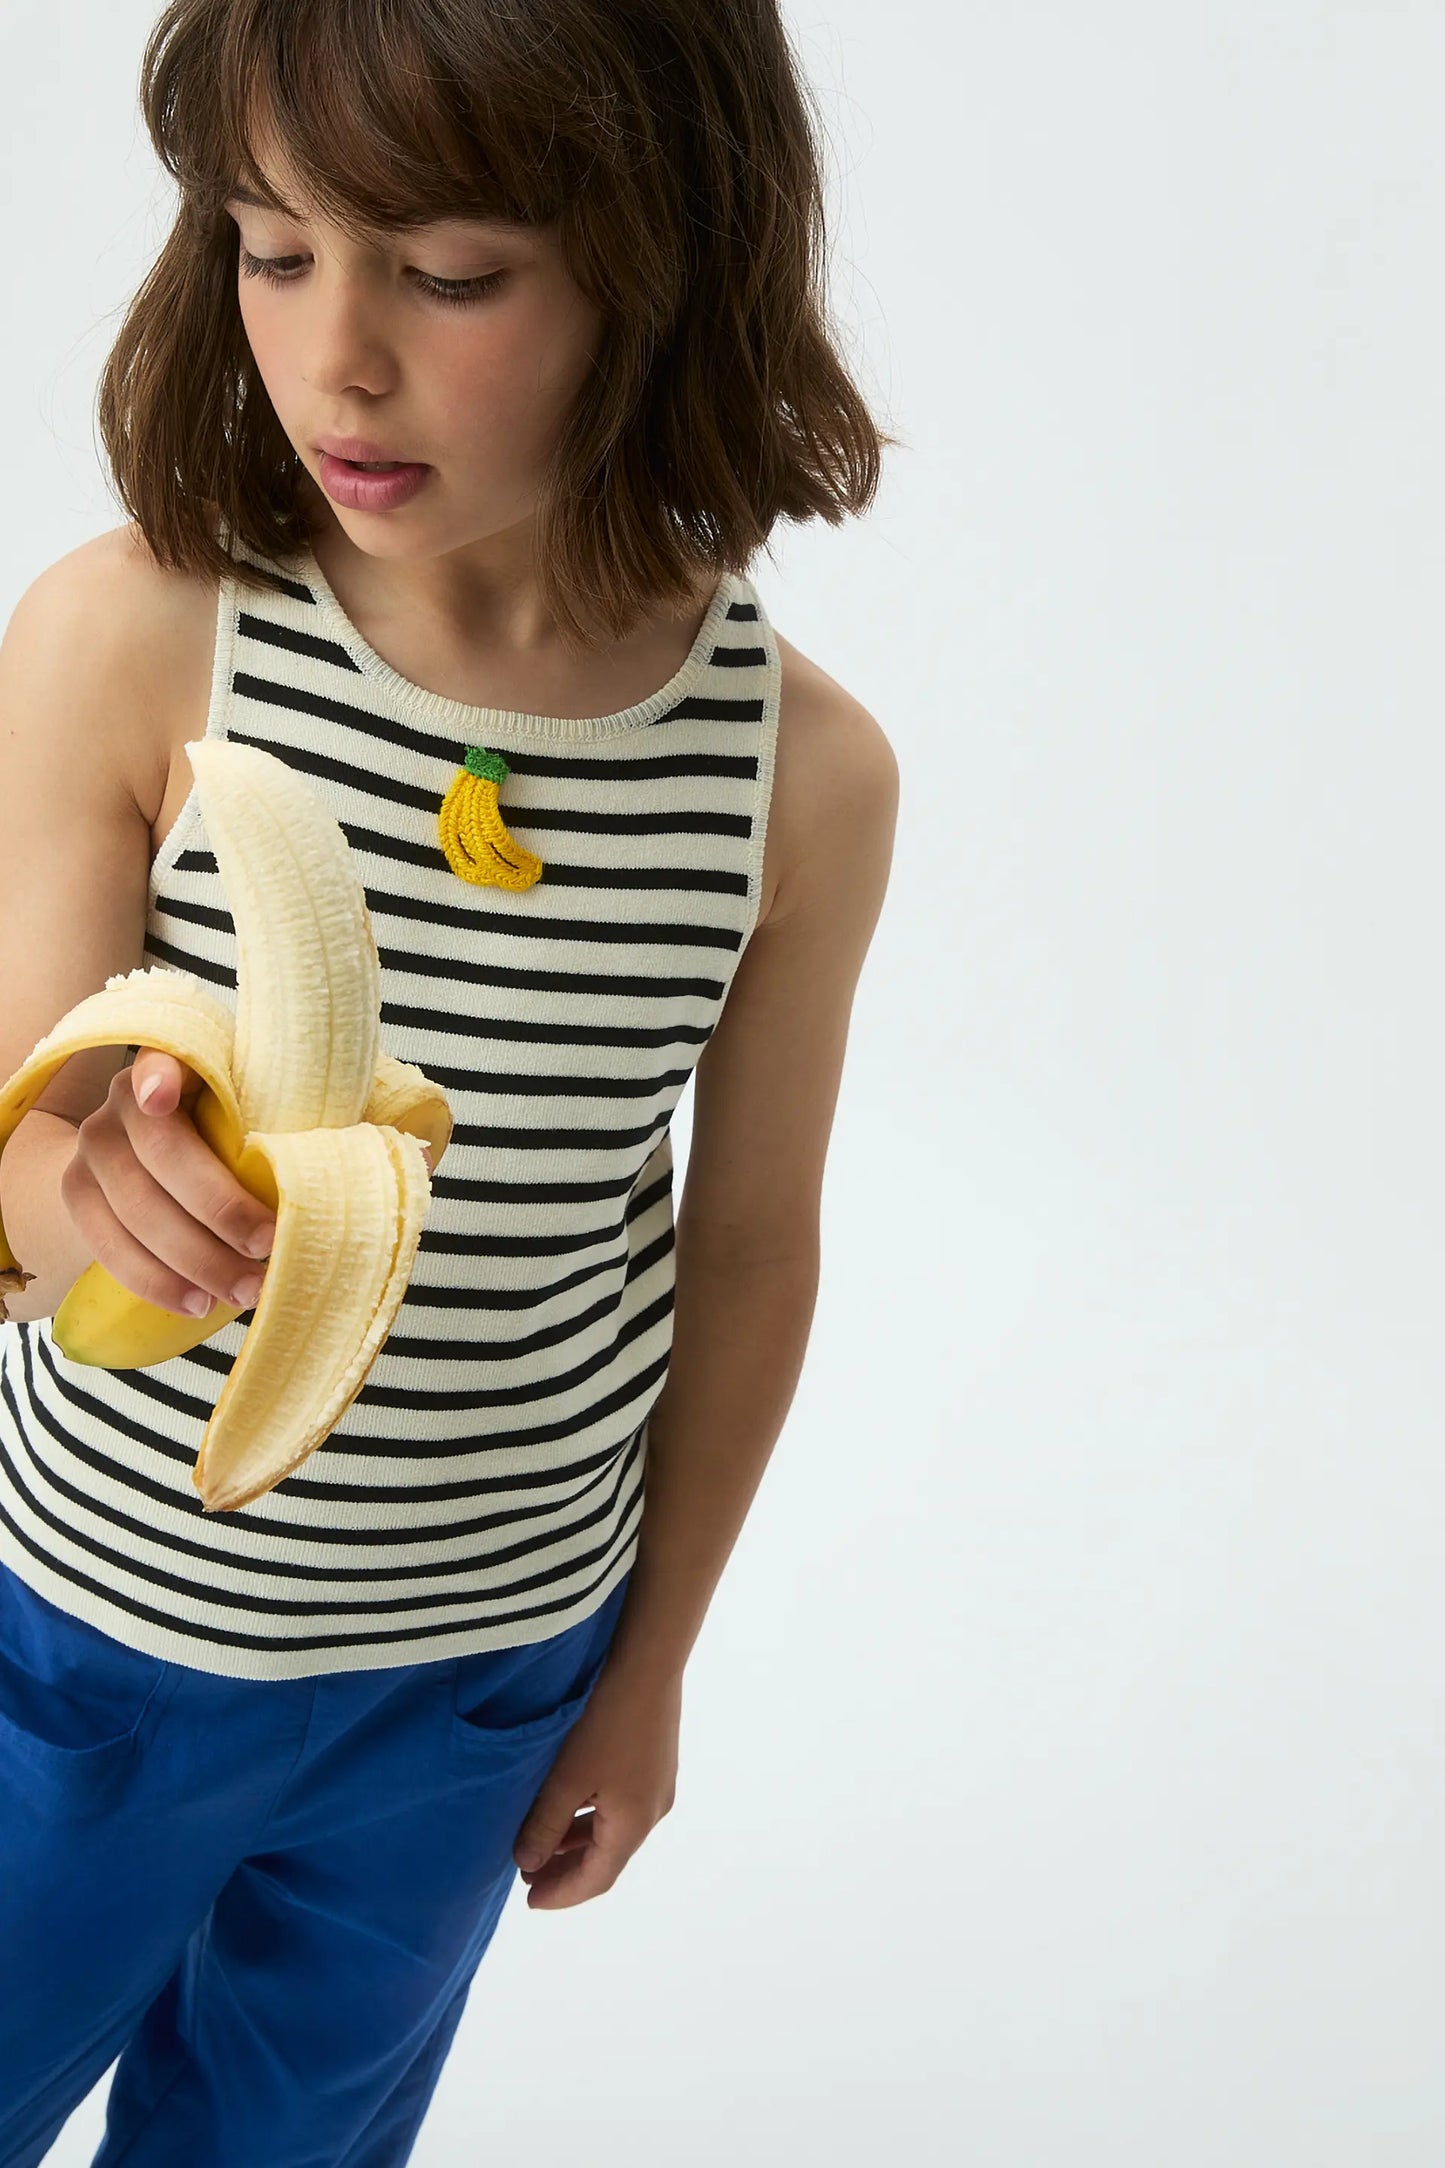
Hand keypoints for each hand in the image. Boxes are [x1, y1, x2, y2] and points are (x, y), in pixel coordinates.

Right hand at [60, 1052, 277, 1319]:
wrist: (143, 1156)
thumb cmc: (230, 1135)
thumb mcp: (255, 1113)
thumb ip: (284, 1119)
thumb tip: (356, 1149)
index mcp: (175, 1065)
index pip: (160, 1059)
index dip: (159, 1076)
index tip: (165, 1097)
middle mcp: (124, 1100)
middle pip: (162, 1154)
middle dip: (219, 1209)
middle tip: (266, 1249)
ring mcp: (93, 1147)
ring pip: (135, 1209)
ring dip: (195, 1259)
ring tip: (243, 1292)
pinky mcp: (75, 1194)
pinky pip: (107, 1245)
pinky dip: (155, 1281)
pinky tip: (196, 1302)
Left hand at [512, 1660, 681, 1907]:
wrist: (647, 1660)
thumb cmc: (603, 1720)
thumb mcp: (566, 1778)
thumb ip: (544, 1825)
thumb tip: (527, 1865)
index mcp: (634, 1823)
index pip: (597, 1878)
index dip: (562, 1895)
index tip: (529, 1902)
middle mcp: (654, 1809)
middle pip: (608, 1856)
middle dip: (567, 1870)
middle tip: (527, 1876)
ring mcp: (658, 1783)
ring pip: (614, 1829)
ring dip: (578, 1841)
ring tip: (541, 1843)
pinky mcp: (655, 1760)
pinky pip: (620, 1805)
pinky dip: (592, 1816)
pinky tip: (567, 1803)